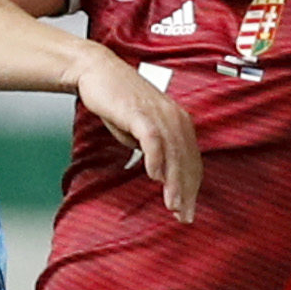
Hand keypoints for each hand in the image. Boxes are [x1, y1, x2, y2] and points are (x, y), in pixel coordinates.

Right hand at [74, 47, 197, 222]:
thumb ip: (155, 150)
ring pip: (174, 153)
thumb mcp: (142, 131)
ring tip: (173, 206)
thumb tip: (161, 174)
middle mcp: (175, 118)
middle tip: (184, 217)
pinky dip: (156, 159)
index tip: (187, 212)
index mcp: (179, 122)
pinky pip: (153, 139)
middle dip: (187, 192)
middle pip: (187, 160)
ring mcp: (159, 114)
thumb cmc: (119, 102)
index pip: (191, 161)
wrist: (98, 72)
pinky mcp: (141, 112)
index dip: (191, 189)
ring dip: (174, 182)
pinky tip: (155, 178)